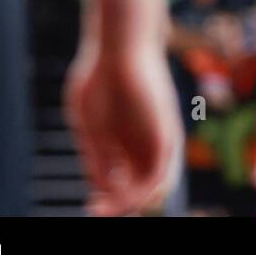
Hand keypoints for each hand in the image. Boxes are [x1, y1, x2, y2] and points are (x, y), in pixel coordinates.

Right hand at [65, 29, 182, 216]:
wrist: (121, 43)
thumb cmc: (100, 77)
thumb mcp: (91, 124)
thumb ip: (98, 155)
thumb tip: (101, 189)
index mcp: (128, 139)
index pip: (125, 179)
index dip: (109, 197)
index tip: (90, 204)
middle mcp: (146, 142)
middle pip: (140, 186)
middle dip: (118, 204)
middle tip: (95, 211)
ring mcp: (158, 137)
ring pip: (153, 186)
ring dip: (130, 203)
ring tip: (103, 209)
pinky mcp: (166, 133)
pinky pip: (160, 173)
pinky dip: (142, 191)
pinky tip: (123, 198)